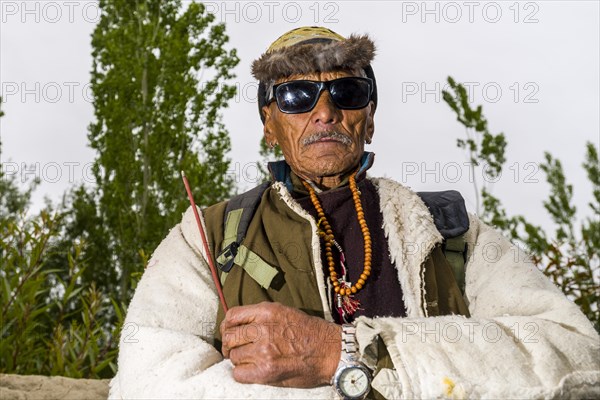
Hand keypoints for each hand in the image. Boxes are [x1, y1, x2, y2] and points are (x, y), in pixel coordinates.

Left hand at [220, 302, 340, 387]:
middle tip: (236, 350)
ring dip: (240, 360)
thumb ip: (261, 316)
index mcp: (266, 312)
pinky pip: (238, 373)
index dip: (227, 326)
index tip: (230, 332)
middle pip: (229, 337)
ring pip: (234, 356)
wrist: (330, 351)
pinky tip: (252, 371)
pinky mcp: (266, 371)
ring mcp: (263, 351)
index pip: (232, 316)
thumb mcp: (284, 312)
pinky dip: (242, 373)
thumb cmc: (310, 331)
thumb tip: (240, 323)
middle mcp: (262, 329)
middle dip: (230, 345)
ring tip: (252, 360)